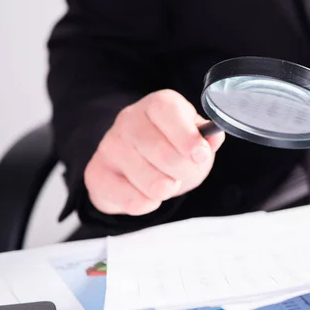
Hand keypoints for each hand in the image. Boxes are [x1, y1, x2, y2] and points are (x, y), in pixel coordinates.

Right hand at [84, 89, 224, 215]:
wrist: (133, 167)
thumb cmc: (170, 148)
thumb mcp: (194, 139)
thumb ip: (207, 138)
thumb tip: (213, 139)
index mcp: (157, 105)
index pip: (167, 111)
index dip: (186, 135)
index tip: (201, 155)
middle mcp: (129, 119)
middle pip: (162, 151)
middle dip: (183, 171)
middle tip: (183, 173)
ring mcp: (109, 146)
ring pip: (149, 181)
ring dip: (166, 189)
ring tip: (165, 182)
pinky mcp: (96, 173)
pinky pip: (132, 200)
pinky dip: (148, 204)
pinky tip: (147, 194)